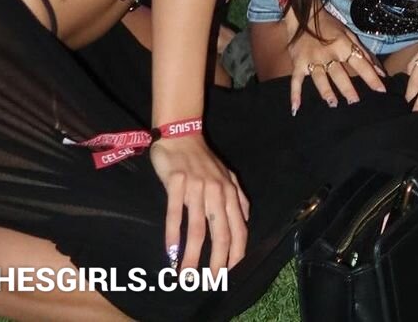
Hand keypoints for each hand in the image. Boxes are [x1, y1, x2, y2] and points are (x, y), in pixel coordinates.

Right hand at [149, 133, 248, 273]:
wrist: (181, 134)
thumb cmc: (203, 159)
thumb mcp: (226, 175)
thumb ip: (237, 197)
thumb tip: (246, 218)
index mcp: (229, 192)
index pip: (238, 228)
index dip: (236, 253)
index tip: (229, 273)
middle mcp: (216, 191)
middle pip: (220, 233)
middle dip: (217, 261)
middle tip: (210, 282)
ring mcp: (196, 187)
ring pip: (197, 228)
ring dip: (191, 255)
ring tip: (185, 275)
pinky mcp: (177, 182)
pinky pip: (175, 213)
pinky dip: (173, 235)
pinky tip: (170, 252)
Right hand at [287, 9, 385, 113]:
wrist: (304, 14)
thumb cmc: (330, 26)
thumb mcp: (349, 35)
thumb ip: (364, 54)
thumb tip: (381, 72)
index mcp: (342, 45)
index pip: (360, 64)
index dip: (371, 77)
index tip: (381, 90)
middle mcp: (328, 53)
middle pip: (339, 74)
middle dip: (347, 88)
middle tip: (355, 102)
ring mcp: (311, 59)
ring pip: (320, 78)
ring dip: (326, 91)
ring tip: (333, 103)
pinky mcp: (298, 63)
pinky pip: (296, 80)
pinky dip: (295, 94)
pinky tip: (296, 108)